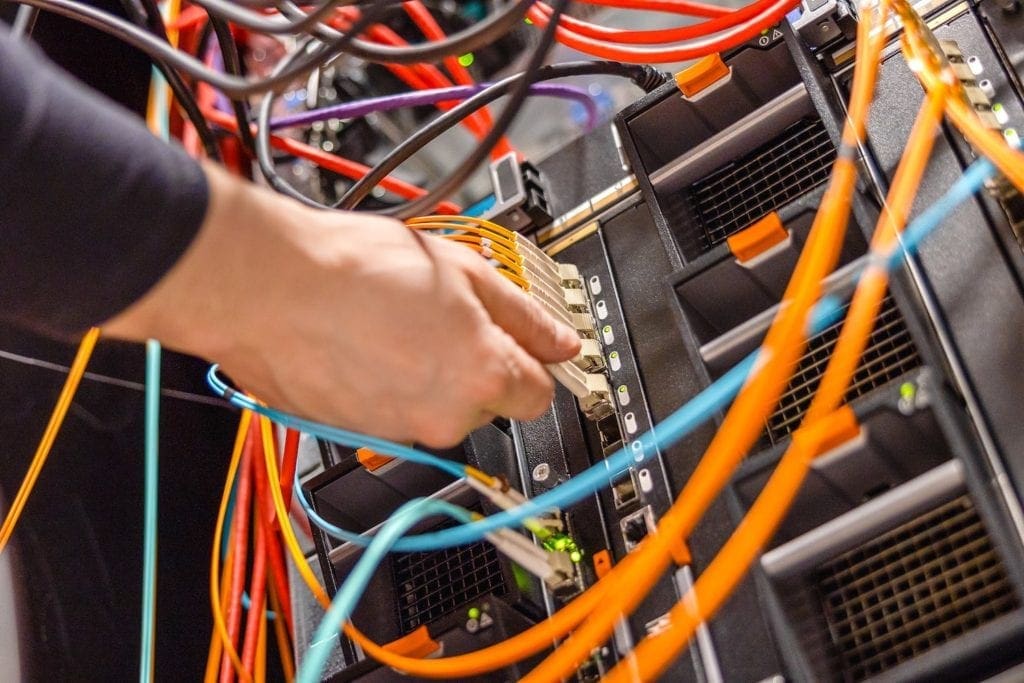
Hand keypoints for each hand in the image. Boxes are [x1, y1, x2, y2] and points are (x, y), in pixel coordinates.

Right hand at [104, 164, 580, 446]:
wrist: (267, 288)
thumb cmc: (354, 270)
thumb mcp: (462, 270)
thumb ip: (524, 315)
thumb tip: (561, 342)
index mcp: (482, 377)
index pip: (540, 395)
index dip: (533, 364)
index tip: (525, 347)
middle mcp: (445, 417)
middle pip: (487, 402)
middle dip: (476, 364)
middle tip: (444, 315)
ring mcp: (397, 430)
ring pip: (437, 406)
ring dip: (428, 372)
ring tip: (395, 322)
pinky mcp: (356, 432)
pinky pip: (392, 411)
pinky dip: (388, 384)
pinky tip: (366, 342)